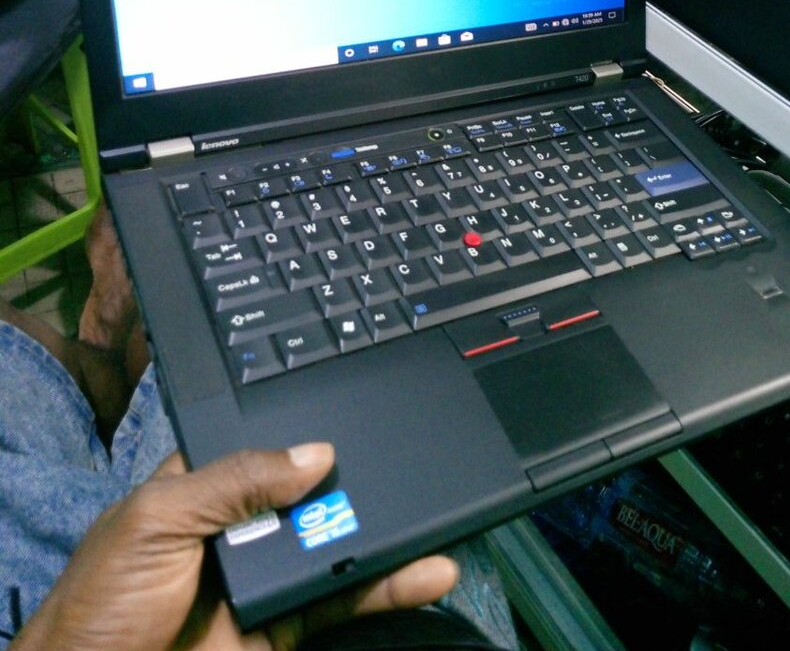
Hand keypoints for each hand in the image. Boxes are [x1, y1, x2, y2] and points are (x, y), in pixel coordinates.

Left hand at [13, 443, 458, 649]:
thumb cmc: (107, 600)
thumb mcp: (158, 518)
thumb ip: (235, 479)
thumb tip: (318, 452)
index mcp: (203, 484)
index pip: (267, 444)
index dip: (310, 428)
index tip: (365, 408)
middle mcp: (241, 524)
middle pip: (313, 492)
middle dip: (360, 476)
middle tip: (418, 458)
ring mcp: (267, 574)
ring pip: (338, 542)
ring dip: (388, 531)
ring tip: (441, 512)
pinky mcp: (287, 622)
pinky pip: (344, 596)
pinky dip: (389, 585)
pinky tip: (427, 571)